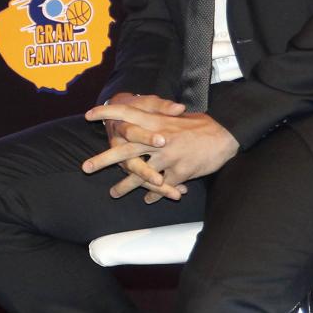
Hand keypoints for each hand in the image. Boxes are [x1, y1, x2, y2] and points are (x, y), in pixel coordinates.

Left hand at [84, 107, 238, 199]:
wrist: (226, 136)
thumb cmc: (201, 124)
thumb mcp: (177, 115)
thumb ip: (157, 117)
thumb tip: (138, 114)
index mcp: (157, 122)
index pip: (127, 113)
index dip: (108, 113)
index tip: (89, 115)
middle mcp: (160, 139)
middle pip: (126, 150)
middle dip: (104, 159)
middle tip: (86, 167)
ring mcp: (169, 158)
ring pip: (141, 175)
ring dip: (126, 186)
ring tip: (113, 193)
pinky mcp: (180, 173)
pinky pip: (162, 187)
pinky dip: (154, 194)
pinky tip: (148, 199)